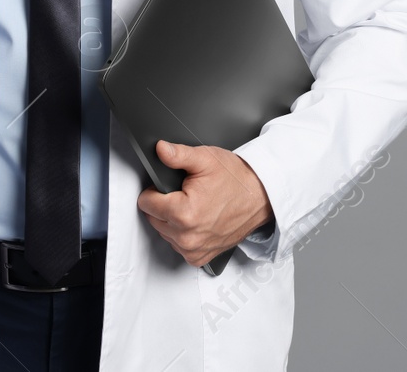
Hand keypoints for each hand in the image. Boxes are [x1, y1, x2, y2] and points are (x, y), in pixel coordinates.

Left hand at [137, 140, 273, 266]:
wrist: (260, 198)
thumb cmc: (237, 180)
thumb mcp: (206, 159)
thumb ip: (178, 155)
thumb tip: (160, 149)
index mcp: (184, 213)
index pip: (145, 203)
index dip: (155, 190)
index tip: (171, 186)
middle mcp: (187, 236)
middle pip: (153, 218)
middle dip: (164, 204)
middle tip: (186, 193)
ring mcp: (194, 249)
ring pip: (164, 233)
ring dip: (172, 221)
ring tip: (194, 206)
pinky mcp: (200, 257)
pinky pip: (178, 246)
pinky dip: (183, 235)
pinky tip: (197, 221)